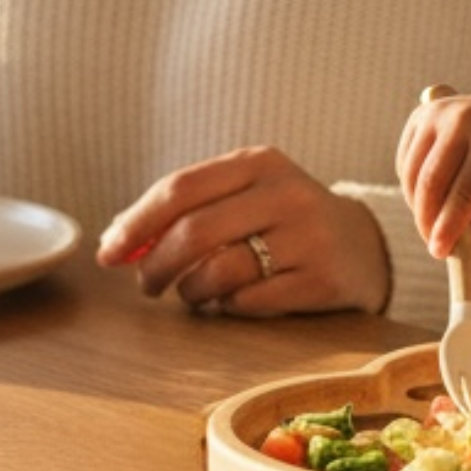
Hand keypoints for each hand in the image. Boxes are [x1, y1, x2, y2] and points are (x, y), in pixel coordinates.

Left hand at [97, 145, 389, 315]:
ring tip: (193, 294)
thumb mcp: (244, 195)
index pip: (180, 188)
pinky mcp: (320, 279)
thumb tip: (115, 238)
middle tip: (146, 285)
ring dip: (191, 292)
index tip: (108, 253)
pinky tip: (230, 301)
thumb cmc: (283, 221)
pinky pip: (249, 302)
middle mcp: (285, 193)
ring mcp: (307, 236)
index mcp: (258, 163)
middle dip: (155, 265)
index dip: (135, 224)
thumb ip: (187, 209)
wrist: (363, 246)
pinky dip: (226, 307)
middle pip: (193, 232)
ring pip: (218, 271)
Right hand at [397, 86, 470, 258]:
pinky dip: (413, 188)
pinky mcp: (420, 117)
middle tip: (436, 248)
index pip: (465, 192)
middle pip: (431, 184)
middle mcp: (461, 120)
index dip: (449, 226)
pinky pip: (405, 164)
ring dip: (418, 208)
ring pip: (412, 176)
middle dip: (428, 222)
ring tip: (439, 223)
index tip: (440, 253)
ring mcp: (436, 114)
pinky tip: (435, 196)